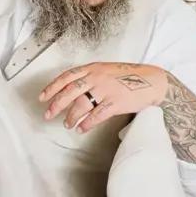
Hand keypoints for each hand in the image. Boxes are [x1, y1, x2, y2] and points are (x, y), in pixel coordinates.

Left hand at [39, 62, 166, 131]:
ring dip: (71, 117)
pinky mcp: (116, 102)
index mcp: (94, 68)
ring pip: (81, 105)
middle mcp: (98, 77)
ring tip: (68, 124)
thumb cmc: (131, 76)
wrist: (153, 81)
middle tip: (48, 114)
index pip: (67, 77)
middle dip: (56, 104)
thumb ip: (91, 76)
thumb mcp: (108, 70)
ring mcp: (106, 90)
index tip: (43, 97)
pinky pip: (96, 115)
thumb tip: (73, 90)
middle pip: (69, 91)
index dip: (52, 87)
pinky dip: (87, 123)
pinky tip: (82, 128)